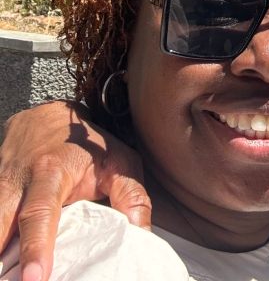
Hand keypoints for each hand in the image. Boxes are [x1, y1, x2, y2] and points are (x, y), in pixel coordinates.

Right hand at [0, 101, 150, 280]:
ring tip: (10, 277)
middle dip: (3, 262)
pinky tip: (7, 267)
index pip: (40, 213)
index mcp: (50, 172)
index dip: (36, 247)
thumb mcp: (117, 159)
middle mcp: (17, 184)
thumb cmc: (86, 145)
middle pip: (2, 228)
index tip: (35, 279)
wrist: (45, 119)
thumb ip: (130, 195)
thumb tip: (139, 234)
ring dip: (0, 257)